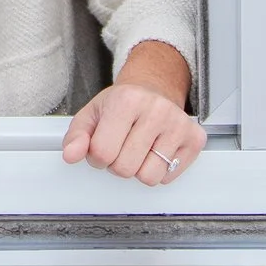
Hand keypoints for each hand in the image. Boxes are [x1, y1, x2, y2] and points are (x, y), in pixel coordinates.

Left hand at [60, 39, 201, 185]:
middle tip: (122, 145)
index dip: (97, 156)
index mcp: (126, 100)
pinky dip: (159, 170)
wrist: (154, 88)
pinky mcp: (194, 138)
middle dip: (117, 163)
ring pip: (148, 177)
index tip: (103, 144)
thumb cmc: (122, 104)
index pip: (102, 153)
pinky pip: (168, 177)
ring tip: (139, 148)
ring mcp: (178, 124)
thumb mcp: (92, 113)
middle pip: (125, 168)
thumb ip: (76, 136)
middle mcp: (156, 110)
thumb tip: (71, 155)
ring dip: (138, 169)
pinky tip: (156, 149)